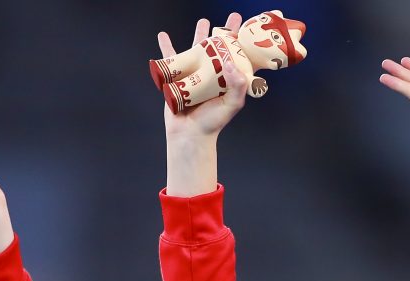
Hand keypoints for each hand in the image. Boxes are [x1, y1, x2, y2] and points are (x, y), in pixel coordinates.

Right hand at [161, 13, 248, 196]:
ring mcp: (195, 74)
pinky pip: (171, 59)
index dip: (242, 42)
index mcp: (227, 79)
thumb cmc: (212, 123)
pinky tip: (163, 35)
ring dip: (199, 33)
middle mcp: (212, 74)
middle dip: (224, 32)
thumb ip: (237, 86)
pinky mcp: (178, 78)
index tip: (246, 28)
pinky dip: (166, 47)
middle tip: (232, 17)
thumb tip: (232, 63)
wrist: (189, 134)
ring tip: (203, 20)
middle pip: (219, 48)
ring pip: (197, 49)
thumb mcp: (231, 105)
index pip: (237, 56)